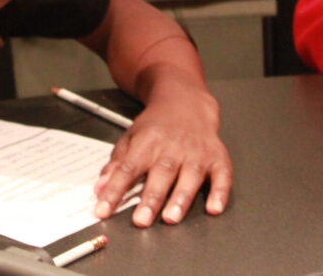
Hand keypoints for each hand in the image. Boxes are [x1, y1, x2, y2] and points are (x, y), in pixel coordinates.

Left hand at [93, 90, 231, 226]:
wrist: (186, 103)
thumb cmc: (157, 126)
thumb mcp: (130, 139)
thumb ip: (116, 165)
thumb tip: (100, 189)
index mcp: (147, 143)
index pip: (127, 169)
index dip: (114, 190)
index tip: (103, 210)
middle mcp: (173, 147)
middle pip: (160, 174)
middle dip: (151, 199)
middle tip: (141, 220)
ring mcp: (197, 152)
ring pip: (190, 176)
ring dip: (181, 198)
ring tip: (171, 218)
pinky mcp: (217, 157)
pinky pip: (222, 176)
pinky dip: (219, 193)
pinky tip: (214, 208)